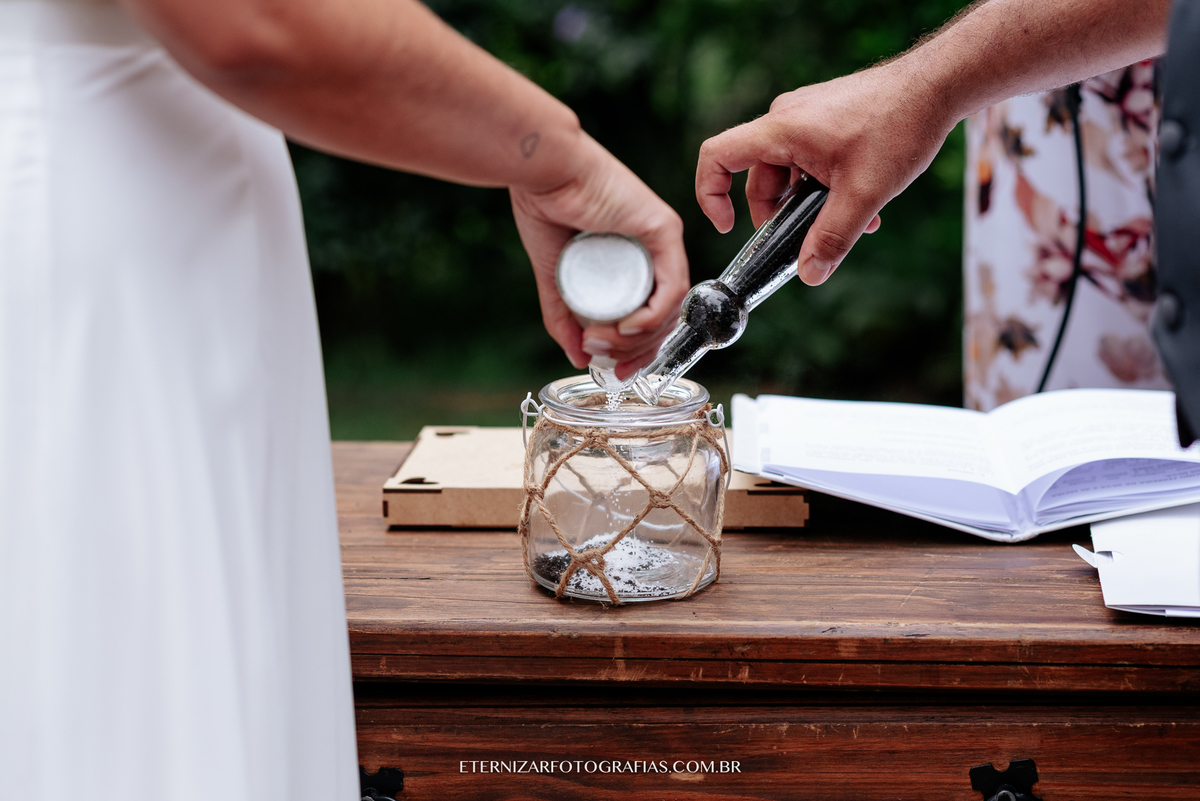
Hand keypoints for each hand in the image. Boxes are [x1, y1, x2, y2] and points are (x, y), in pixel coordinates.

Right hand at [510, 132, 688, 376]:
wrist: (540, 170)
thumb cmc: (543, 206)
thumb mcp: (553, 276)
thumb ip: (564, 317)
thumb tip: (578, 358)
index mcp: (633, 258)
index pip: (649, 317)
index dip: (635, 352)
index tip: (612, 371)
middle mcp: (654, 250)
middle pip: (662, 319)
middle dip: (636, 353)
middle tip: (604, 362)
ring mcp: (663, 240)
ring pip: (668, 309)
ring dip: (636, 338)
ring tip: (599, 341)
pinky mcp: (664, 230)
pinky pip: (671, 287)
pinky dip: (652, 316)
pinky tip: (626, 329)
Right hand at [695, 61, 954, 284]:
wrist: (938, 84)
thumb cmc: (901, 125)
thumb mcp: (865, 193)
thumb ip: (833, 237)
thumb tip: (810, 275)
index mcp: (781, 130)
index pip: (718, 157)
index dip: (711, 196)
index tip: (727, 228)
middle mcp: (786, 118)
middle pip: (758, 177)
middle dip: (780, 215)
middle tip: (808, 239)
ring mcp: (806, 116)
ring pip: (789, 172)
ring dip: (811, 203)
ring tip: (853, 222)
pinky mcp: (826, 117)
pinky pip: (809, 158)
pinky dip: (825, 184)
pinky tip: (862, 201)